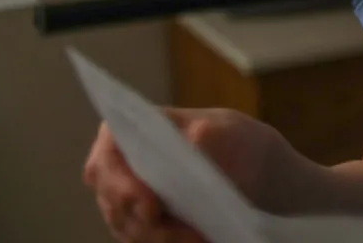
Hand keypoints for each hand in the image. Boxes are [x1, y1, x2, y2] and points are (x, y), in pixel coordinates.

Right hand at [84, 107, 289, 242]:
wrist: (253, 171)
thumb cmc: (237, 141)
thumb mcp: (233, 131)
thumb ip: (213, 133)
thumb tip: (197, 136)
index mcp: (132, 130)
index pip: (109, 157)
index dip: (122, 184)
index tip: (152, 207)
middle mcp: (118, 166)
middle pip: (115, 200)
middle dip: (147, 223)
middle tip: (188, 236)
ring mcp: (124, 198)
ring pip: (127, 226)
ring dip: (160, 238)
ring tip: (198, 241)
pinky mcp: (139, 224)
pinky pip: (140, 239)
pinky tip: (196, 242)